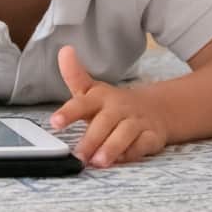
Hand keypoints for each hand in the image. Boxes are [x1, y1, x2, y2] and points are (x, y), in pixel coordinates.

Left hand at [50, 45, 169, 167]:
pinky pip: (143, 144)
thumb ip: (74, 76)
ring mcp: (136, 122)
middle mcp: (118, 108)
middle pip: (104, 122)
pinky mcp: (151, 136)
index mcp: (99, 98)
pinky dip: (133, 153)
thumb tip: (64, 50)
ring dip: (112, 148)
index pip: (82, 103)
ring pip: (125, 134)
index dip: (68, 113)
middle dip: (91, 139)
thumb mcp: (92, 90)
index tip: (55, 122)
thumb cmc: (114, 104)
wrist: (156, 109)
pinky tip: (122, 160)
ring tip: (99, 162)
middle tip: (79, 155)